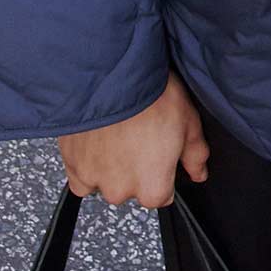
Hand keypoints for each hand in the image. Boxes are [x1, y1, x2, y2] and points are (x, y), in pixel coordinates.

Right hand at [58, 69, 209, 207]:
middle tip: (140, 137)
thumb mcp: (188, 122)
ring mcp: (94, 179)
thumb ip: (195, 155)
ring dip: (112, 166)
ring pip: (107, 182)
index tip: (160, 153)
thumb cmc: (150, 97)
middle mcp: (121, 191)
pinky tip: (97, 143)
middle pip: (133, 188)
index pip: (163, 194)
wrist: (110, 76)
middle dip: (137, 169)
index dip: (163, 172)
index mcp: (153, 188)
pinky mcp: (72, 164)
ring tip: (118, 135)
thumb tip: (198, 171)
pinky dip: (88, 164)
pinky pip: (81, 177)